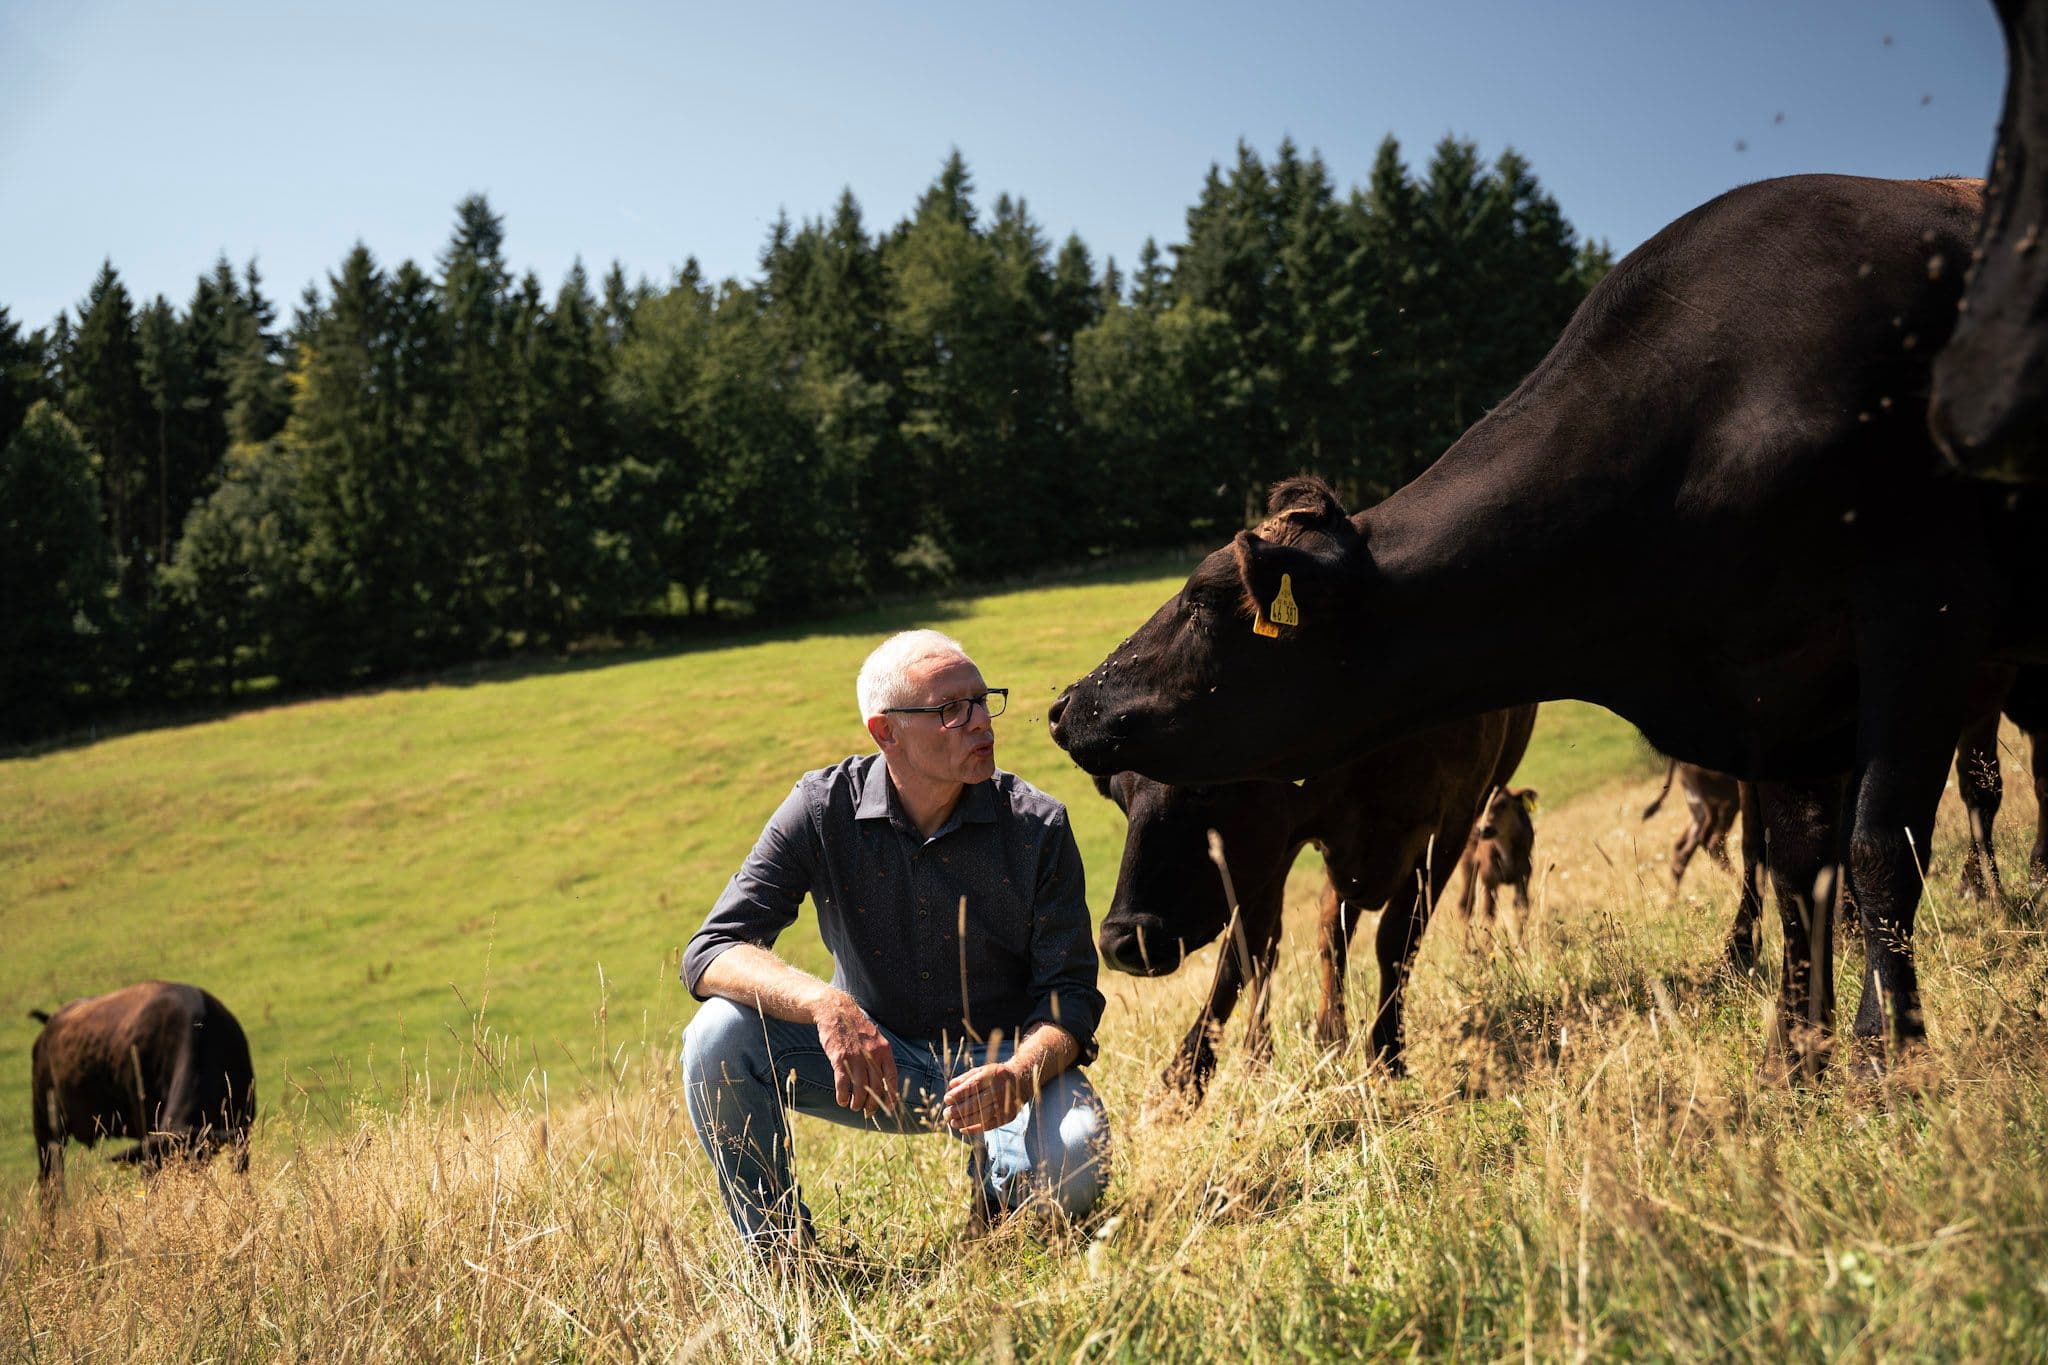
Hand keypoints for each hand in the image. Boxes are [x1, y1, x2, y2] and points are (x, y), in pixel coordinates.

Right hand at [811, 991, 898, 1115]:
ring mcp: (855, 1056)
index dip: (892, 1095)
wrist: (837, 1011)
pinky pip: (843, 1082)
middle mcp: (872, 1054)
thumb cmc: (856, 1028)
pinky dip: (843, 1095)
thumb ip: (880, 1056)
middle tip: (868, 1112)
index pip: (892, 1077)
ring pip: (860, 1088)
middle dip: (873, 1103)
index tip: (889, 1107)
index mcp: (884, 1050)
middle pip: (876, 1086)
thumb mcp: (875, 1038)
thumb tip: (885, 1079)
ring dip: (857, 1102)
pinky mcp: (839, 1058)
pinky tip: (842, 1101)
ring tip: (854, 1107)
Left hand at [942, 1061, 1026, 1133]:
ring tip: (952, 1123)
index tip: (947, 1099)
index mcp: (993, 1076)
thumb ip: (967, 1077)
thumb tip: (951, 1086)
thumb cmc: (997, 1075)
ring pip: (982, 1116)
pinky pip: (990, 1125)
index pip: (973, 1086)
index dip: (959, 1093)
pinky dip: (975, 1128)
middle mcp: (1000, 1090)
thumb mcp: (983, 1070)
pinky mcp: (1008, 1116)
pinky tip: (963, 1129)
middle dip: (959, 1110)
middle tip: (946, 1113)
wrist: (1023, 1080)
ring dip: (965, 1121)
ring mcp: (1005, 1105)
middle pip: (977, 1103)